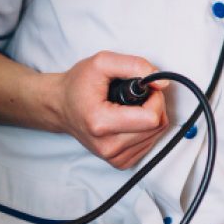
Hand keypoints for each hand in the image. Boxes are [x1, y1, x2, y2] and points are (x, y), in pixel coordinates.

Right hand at [52, 51, 168, 168]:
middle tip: (138, 94)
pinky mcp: (119, 162)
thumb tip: (162, 82)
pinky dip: (146, 129)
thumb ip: (134, 65)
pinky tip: (131, 118)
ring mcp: (113, 157)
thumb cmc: (78, 84)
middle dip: (154, 105)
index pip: (151, 119)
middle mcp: (107, 146)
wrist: (61, 106)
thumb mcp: (102, 62)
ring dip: (151, 116)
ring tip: (131, 105)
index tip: (145, 87)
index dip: (155, 98)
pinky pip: (148, 145)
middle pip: (156, 127)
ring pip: (155, 136)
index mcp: (101, 123)